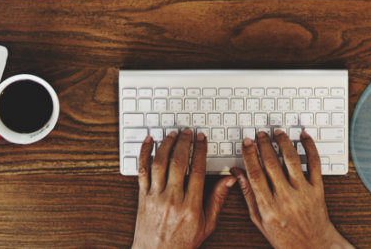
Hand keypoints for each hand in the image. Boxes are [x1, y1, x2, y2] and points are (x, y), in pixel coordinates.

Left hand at [132, 129, 235, 248]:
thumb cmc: (182, 242)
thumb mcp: (207, 225)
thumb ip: (217, 200)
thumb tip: (229, 180)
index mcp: (191, 207)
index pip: (198, 171)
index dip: (200, 151)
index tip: (202, 139)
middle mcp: (172, 200)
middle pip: (179, 163)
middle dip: (184, 143)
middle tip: (187, 132)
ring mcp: (155, 197)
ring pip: (160, 163)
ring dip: (166, 145)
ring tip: (172, 135)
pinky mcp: (141, 197)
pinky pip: (142, 171)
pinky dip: (144, 154)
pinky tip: (149, 142)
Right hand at [234, 130, 351, 248]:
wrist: (313, 246)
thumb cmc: (284, 236)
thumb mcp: (260, 220)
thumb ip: (248, 195)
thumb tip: (237, 173)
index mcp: (269, 207)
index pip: (256, 174)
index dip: (250, 155)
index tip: (247, 143)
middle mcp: (286, 199)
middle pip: (272, 164)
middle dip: (264, 145)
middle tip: (260, 134)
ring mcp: (303, 193)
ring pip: (292, 160)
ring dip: (283, 142)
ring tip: (277, 132)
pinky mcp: (318, 190)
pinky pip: (314, 164)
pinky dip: (309, 147)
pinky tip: (303, 137)